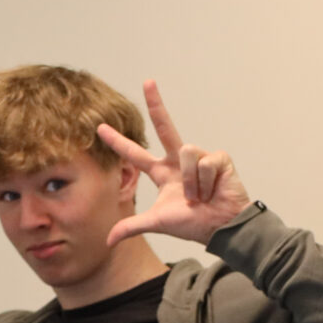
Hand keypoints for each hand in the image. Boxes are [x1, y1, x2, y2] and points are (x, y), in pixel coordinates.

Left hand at [99, 80, 254, 246]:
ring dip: (191, 182)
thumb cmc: (193, 224)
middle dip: (156, 103)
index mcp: (162, 173)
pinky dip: (206, 181)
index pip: (135, 154)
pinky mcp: (218, 157)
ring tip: (199, 197)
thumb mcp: (157, 222)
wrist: (222, 227)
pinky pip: (203, 162)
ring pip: (186, 154)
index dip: (118, 142)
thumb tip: (107, 241)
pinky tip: (213, 190)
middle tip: (147, 81)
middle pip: (164, 127)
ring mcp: (200, 156)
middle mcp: (179, 160)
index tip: (100, 128)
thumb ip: (131, 227)